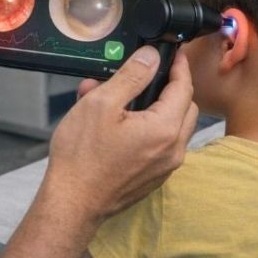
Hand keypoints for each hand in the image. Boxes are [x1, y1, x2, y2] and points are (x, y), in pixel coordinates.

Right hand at [51, 46, 197, 219]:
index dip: (179, 66)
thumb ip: (131, 76)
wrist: (72, 203)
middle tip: (147, 74)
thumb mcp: (102, 104)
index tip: (173, 53)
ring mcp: (165, 166)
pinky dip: (148, 127)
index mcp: (164, 129)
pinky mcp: (153, 176)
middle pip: (185, 107)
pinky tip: (117, 121)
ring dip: (156, 107)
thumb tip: (151, 57)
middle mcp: (173, 150)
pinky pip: (160, 144)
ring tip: (120, 97)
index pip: (184, 88)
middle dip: (171, 87)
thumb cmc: (82, 156)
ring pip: (173, 126)